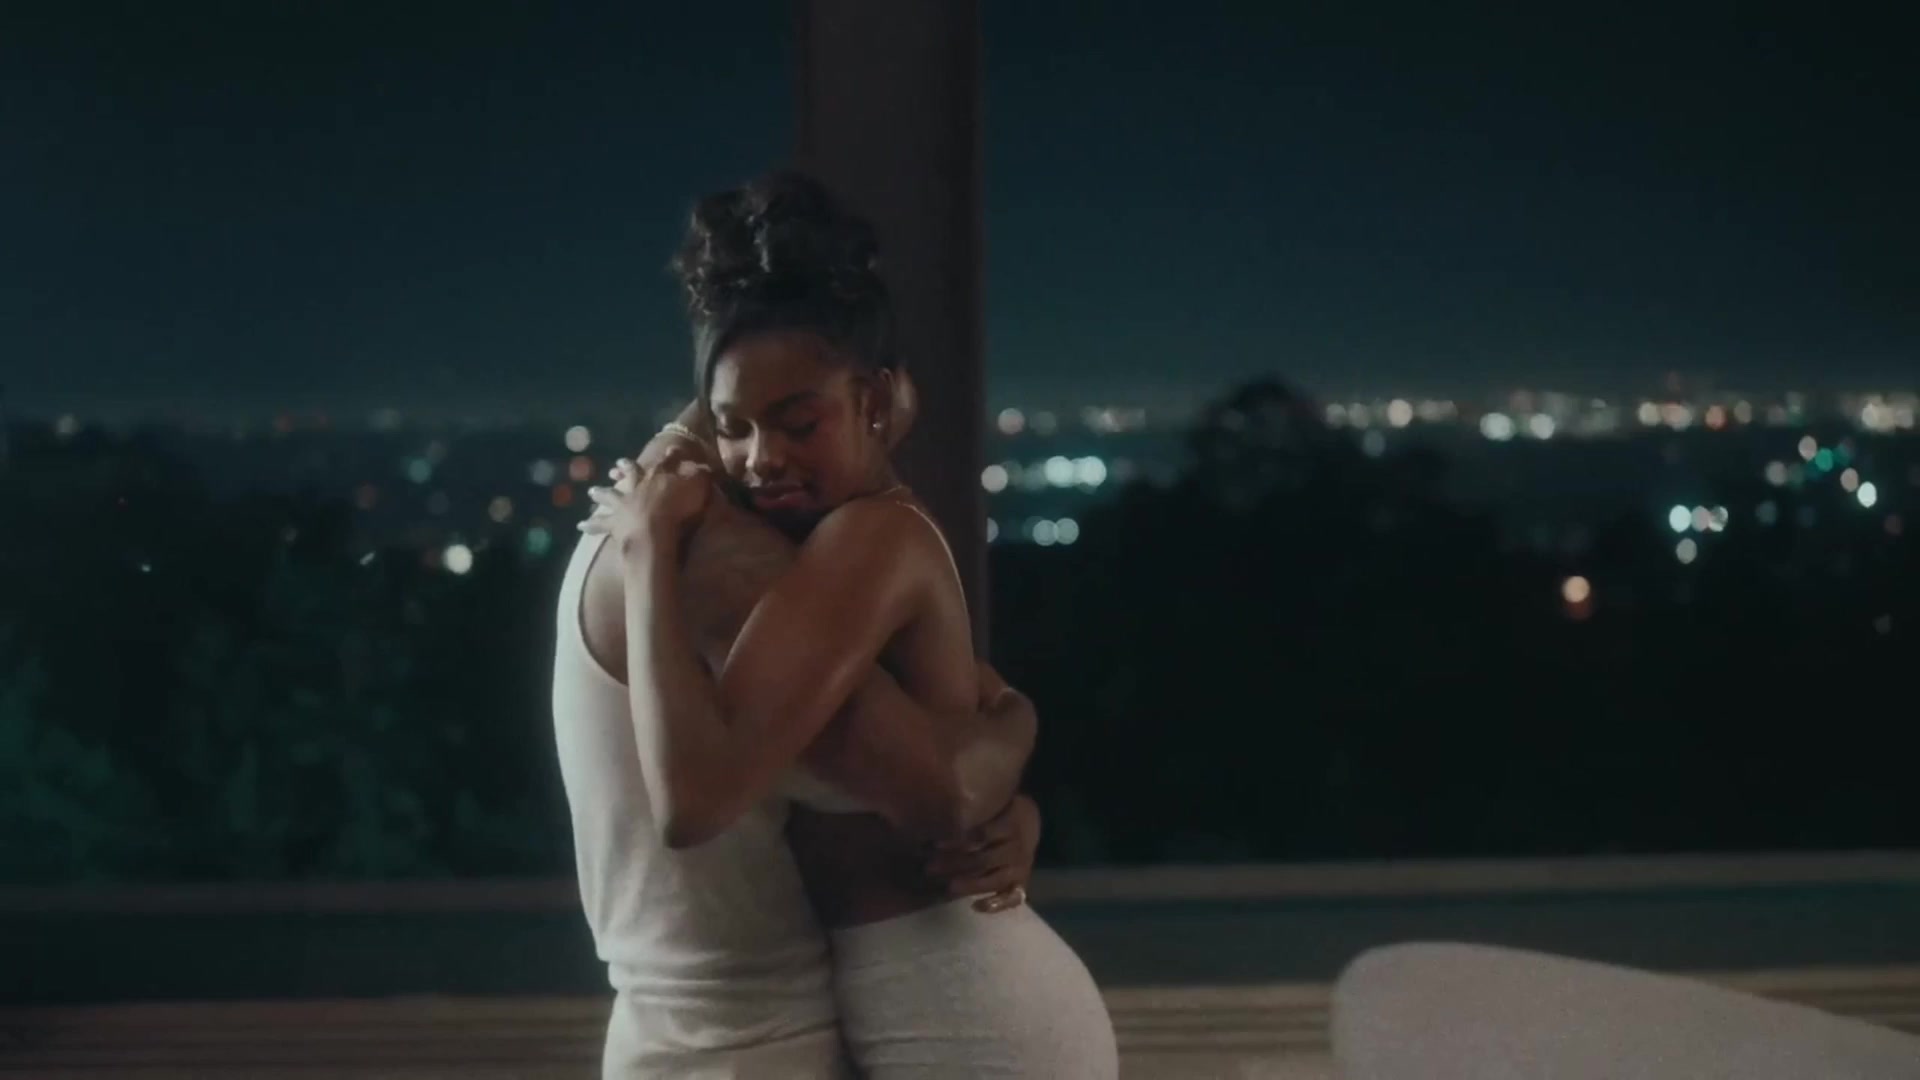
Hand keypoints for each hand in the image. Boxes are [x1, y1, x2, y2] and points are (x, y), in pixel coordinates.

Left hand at [580, 459, 712, 550]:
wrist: (655, 528)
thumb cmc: (679, 507)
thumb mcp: (698, 486)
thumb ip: (701, 474)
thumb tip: (705, 465)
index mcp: (659, 475)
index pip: (667, 462)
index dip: (671, 456)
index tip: (671, 450)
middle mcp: (638, 485)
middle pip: (631, 473)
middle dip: (626, 467)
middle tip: (618, 463)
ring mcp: (624, 503)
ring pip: (610, 495)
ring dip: (602, 492)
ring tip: (592, 491)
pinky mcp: (615, 522)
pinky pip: (600, 524)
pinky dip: (591, 524)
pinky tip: (580, 525)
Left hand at [925, 794, 1039, 912]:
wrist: (1032, 822)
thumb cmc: (1004, 810)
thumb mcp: (996, 801)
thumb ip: (977, 809)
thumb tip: (941, 811)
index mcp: (1011, 824)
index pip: (981, 835)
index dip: (957, 841)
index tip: (934, 844)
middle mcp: (1018, 848)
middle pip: (983, 859)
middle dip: (955, 865)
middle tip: (930, 868)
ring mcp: (1022, 868)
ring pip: (994, 880)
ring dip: (970, 885)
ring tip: (948, 888)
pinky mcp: (1022, 883)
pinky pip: (1011, 898)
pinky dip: (995, 904)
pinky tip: (975, 906)